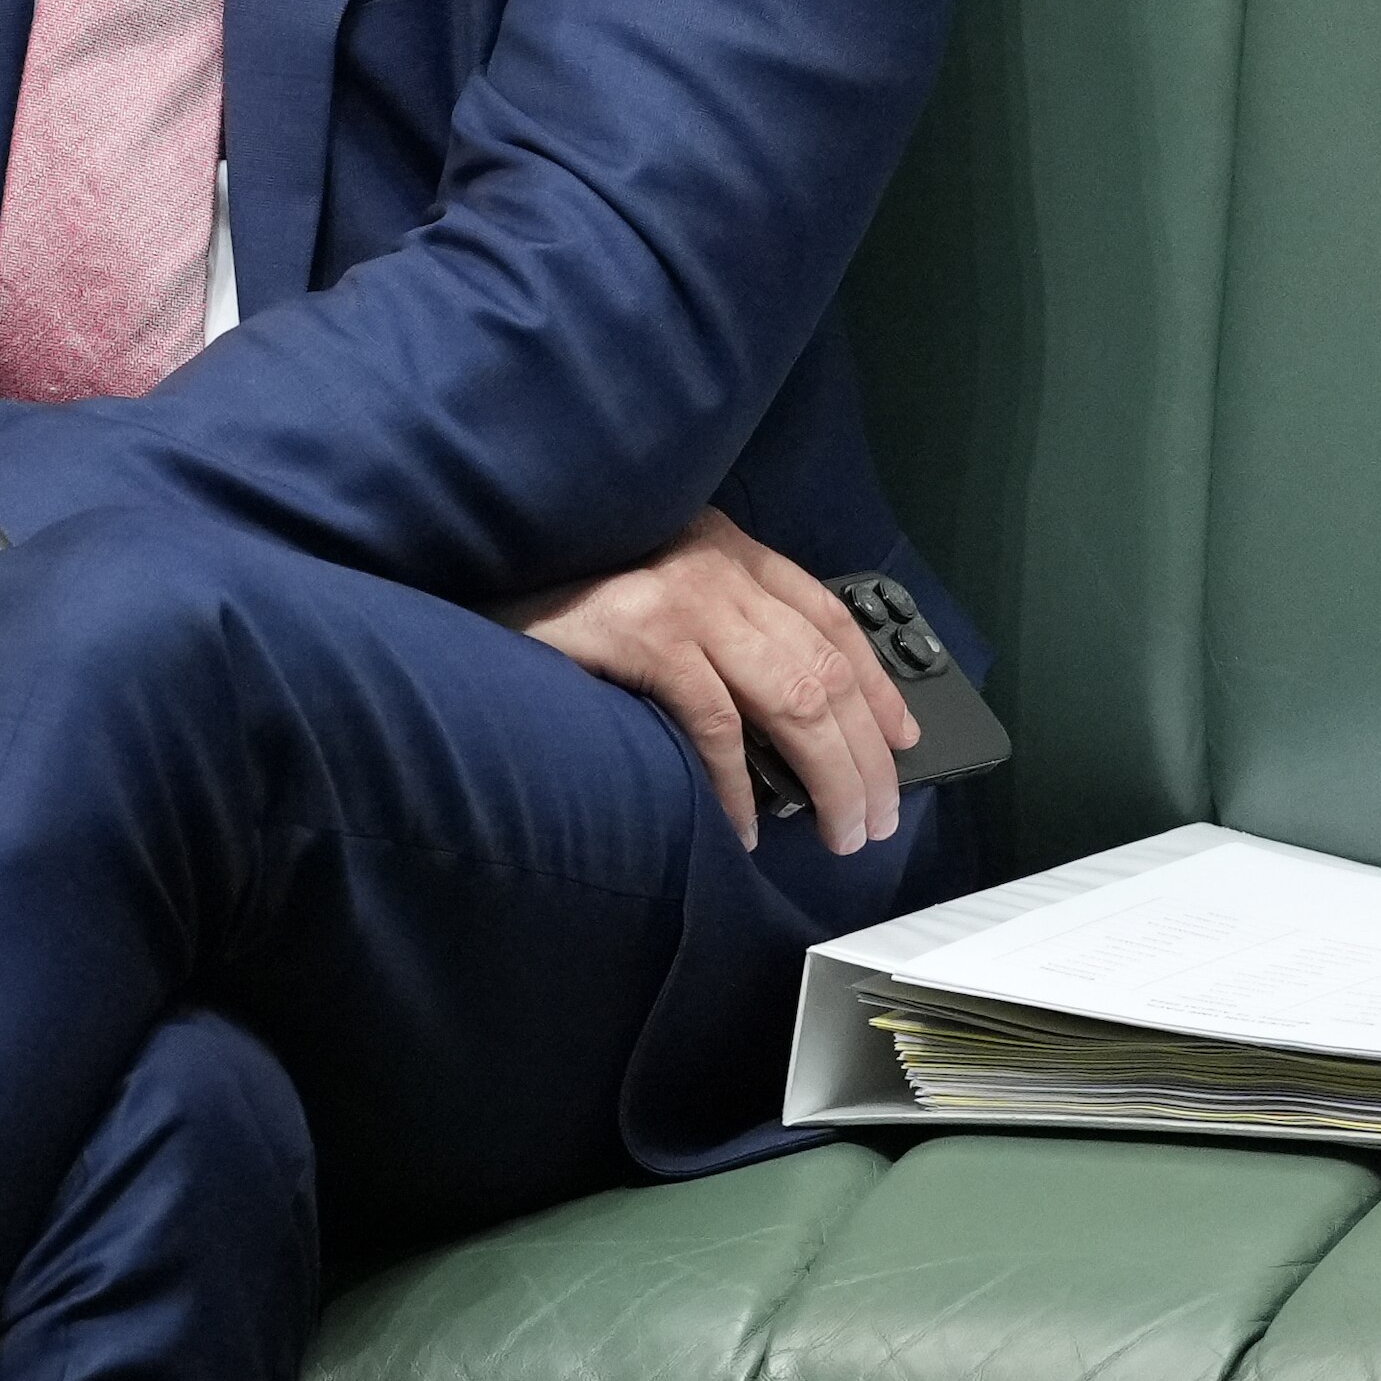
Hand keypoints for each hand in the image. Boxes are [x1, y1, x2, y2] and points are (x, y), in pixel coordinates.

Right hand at [505, 507, 917, 854]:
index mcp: (728, 549)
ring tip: (839, 831)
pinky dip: (739, 784)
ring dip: (829, 776)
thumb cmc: (564, 601)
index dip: (878, 686)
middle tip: (875, 818)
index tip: (902, 742)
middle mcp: (716, 565)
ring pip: (793, 697)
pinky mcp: (642, 631)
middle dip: (865, 756)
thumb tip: (790, 731)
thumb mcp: (659, 596)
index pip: (831, 619)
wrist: (478, 570)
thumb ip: (719, 634)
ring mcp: (681, 596)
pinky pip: (716, 722)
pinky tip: (750, 827)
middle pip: (825, 669)